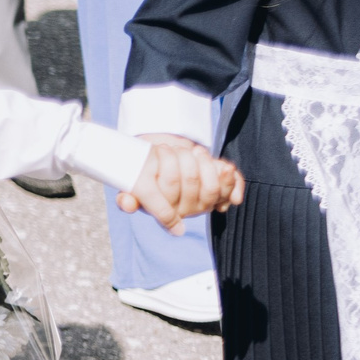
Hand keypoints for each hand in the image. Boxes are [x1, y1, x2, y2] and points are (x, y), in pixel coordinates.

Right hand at [118, 134, 245, 231]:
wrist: (168, 163)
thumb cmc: (147, 175)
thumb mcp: (132, 186)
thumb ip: (127, 198)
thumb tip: (127, 204)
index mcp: (167, 212)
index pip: (170, 200)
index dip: (167, 171)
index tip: (162, 149)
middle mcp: (188, 210)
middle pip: (191, 184)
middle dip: (182, 159)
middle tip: (172, 147)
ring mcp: (207, 203)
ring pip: (212, 188)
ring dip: (204, 162)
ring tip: (193, 151)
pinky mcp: (223, 194)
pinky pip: (232, 192)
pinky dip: (230, 180)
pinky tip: (226, 168)